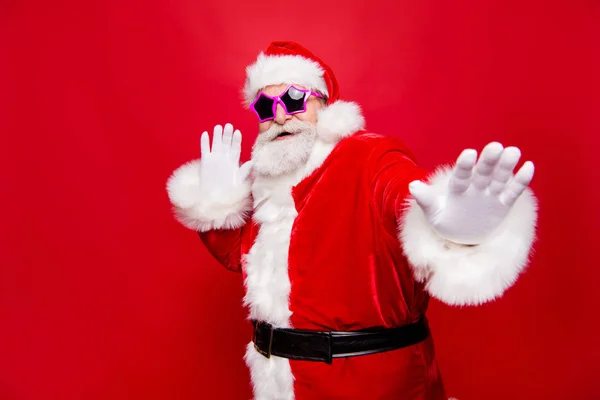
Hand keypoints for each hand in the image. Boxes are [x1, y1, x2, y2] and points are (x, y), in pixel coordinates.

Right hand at [199, 123, 251, 197]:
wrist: (215, 197)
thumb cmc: (229, 190)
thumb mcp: (238, 181)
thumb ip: (245, 171)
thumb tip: (253, 162)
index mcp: (233, 161)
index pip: (235, 148)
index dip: (236, 140)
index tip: (237, 132)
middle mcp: (225, 157)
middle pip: (226, 143)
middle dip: (227, 135)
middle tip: (228, 125)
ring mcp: (215, 158)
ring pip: (216, 144)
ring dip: (217, 135)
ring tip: (218, 127)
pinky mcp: (206, 161)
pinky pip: (205, 149)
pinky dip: (205, 142)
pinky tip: (205, 134)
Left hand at [408, 142, 534, 244]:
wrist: (460, 235)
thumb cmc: (444, 220)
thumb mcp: (433, 213)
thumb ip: (426, 199)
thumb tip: (411, 186)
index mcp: (457, 187)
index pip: (460, 174)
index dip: (464, 165)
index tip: (468, 153)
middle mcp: (475, 185)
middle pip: (483, 171)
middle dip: (488, 160)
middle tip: (495, 147)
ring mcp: (490, 193)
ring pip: (499, 177)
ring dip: (506, 166)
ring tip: (513, 152)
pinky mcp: (503, 203)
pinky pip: (513, 191)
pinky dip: (521, 180)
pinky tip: (528, 166)